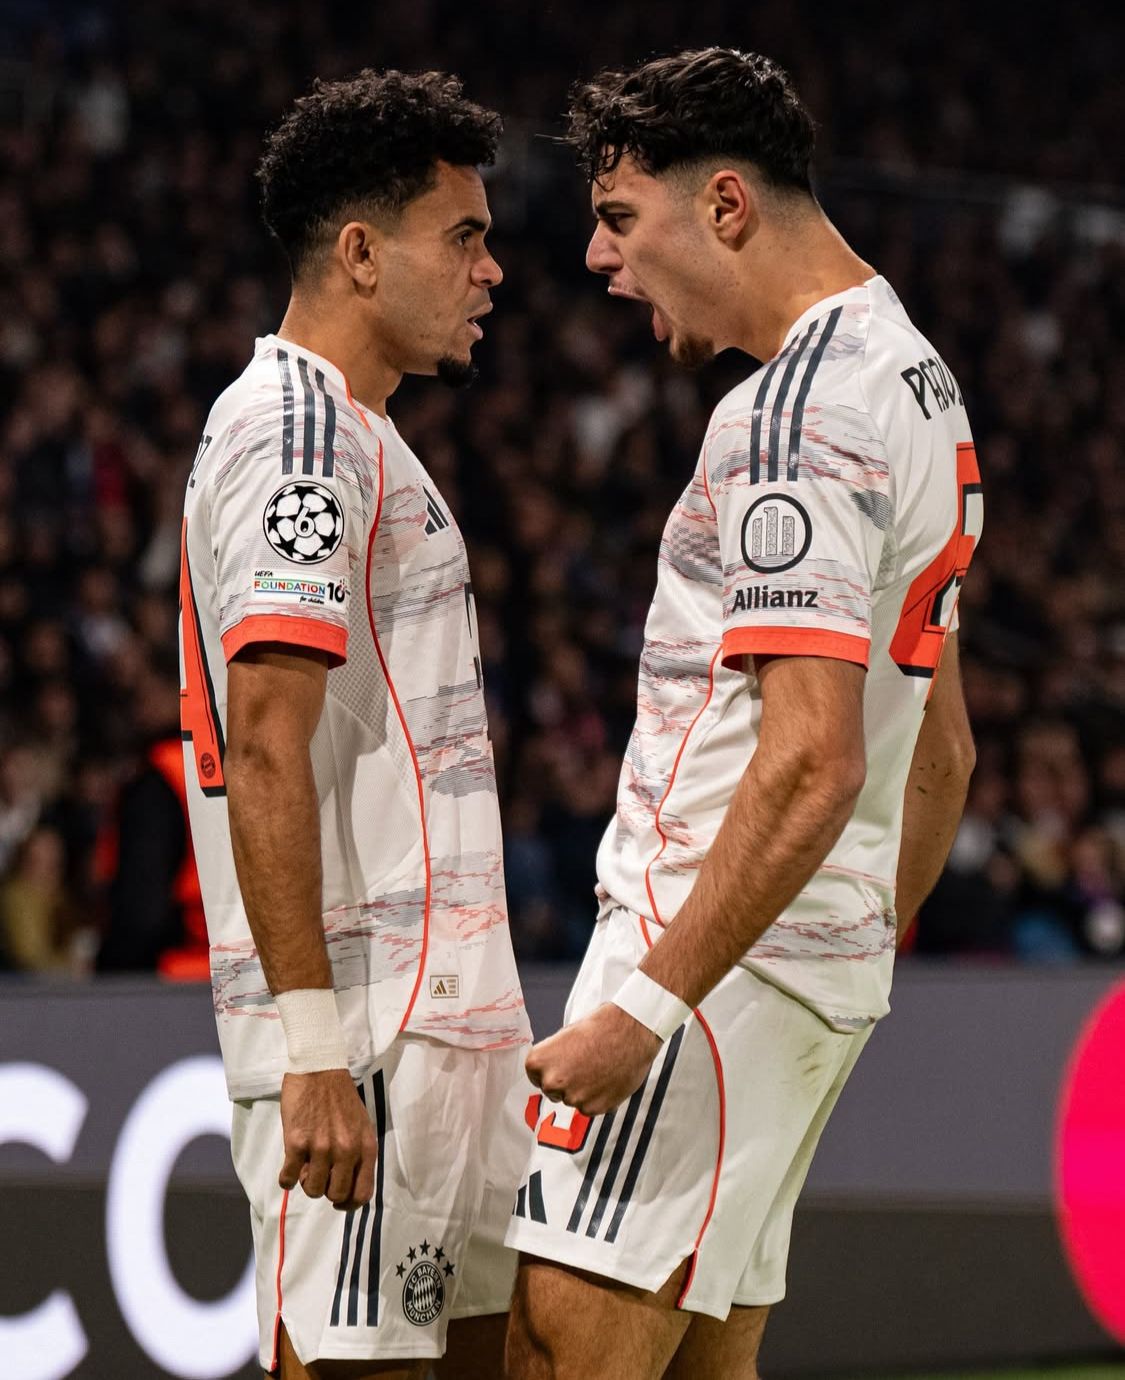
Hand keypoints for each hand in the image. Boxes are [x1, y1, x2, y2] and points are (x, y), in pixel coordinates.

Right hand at [279, 1068, 376, 1210]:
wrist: (319, 1068)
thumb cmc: (340, 1098)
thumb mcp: (361, 1126)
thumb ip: (357, 1155)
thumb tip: (345, 1187)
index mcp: (366, 1146)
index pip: (362, 1194)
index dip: (348, 1204)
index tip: (337, 1201)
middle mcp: (346, 1150)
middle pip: (336, 1195)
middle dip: (326, 1191)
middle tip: (319, 1175)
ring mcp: (321, 1147)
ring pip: (313, 1190)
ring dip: (306, 1183)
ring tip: (305, 1166)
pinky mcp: (296, 1142)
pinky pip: (288, 1179)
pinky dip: (286, 1179)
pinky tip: (288, 1167)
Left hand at [525, 1003, 662, 1116]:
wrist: (629, 1032)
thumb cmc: (600, 1027)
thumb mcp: (565, 1037)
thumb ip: (554, 1059)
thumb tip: (551, 1071)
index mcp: (538, 1061)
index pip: (535, 1075)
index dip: (551, 1069)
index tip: (563, 1063)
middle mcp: (551, 1082)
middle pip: (552, 1090)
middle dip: (565, 1081)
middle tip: (584, 1065)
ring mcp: (571, 1097)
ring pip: (572, 1099)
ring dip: (582, 1090)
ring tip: (599, 1069)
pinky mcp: (592, 1108)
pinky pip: (589, 1107)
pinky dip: (597, 1098)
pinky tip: (607, 1079)